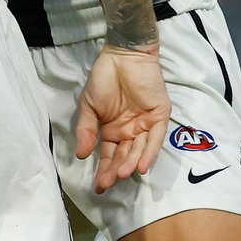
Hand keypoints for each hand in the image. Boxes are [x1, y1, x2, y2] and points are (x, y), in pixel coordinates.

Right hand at [76, 43, 170, 193]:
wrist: (122, 54)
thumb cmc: (104, 77)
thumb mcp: (89, 105)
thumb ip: (86, 130)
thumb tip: (81, 155)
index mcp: (113, 130)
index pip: (110, 156)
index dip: (104, 171)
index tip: (98, 186)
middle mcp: (131, 131)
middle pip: (125, 156)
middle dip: (116, 171)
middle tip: (107, 183)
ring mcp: (146, 124)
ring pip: (140, 150)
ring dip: (131, 163)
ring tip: (121, 174)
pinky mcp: (160, 116)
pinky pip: (156, 138)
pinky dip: (149, 153)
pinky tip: (140, 166)